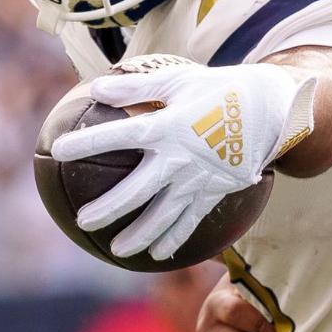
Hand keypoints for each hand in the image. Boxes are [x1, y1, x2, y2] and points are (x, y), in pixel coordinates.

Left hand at [50, 56, 316, 260]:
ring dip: (141, 234)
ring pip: (166, 213)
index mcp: (168, 125)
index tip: (58, 150)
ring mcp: (201, 178)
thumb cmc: (219, 89)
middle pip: (138, 189)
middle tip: (84, 221)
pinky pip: (194, 219)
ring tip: (118, 250)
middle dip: (109, 207)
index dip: (89, 142)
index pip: (120, 135)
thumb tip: (95, 89)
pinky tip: (160, 253)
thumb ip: (137, 87)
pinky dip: (177, 237)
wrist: (273, 109)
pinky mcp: (218, 190)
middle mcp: (181, 157)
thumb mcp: (179, 79)